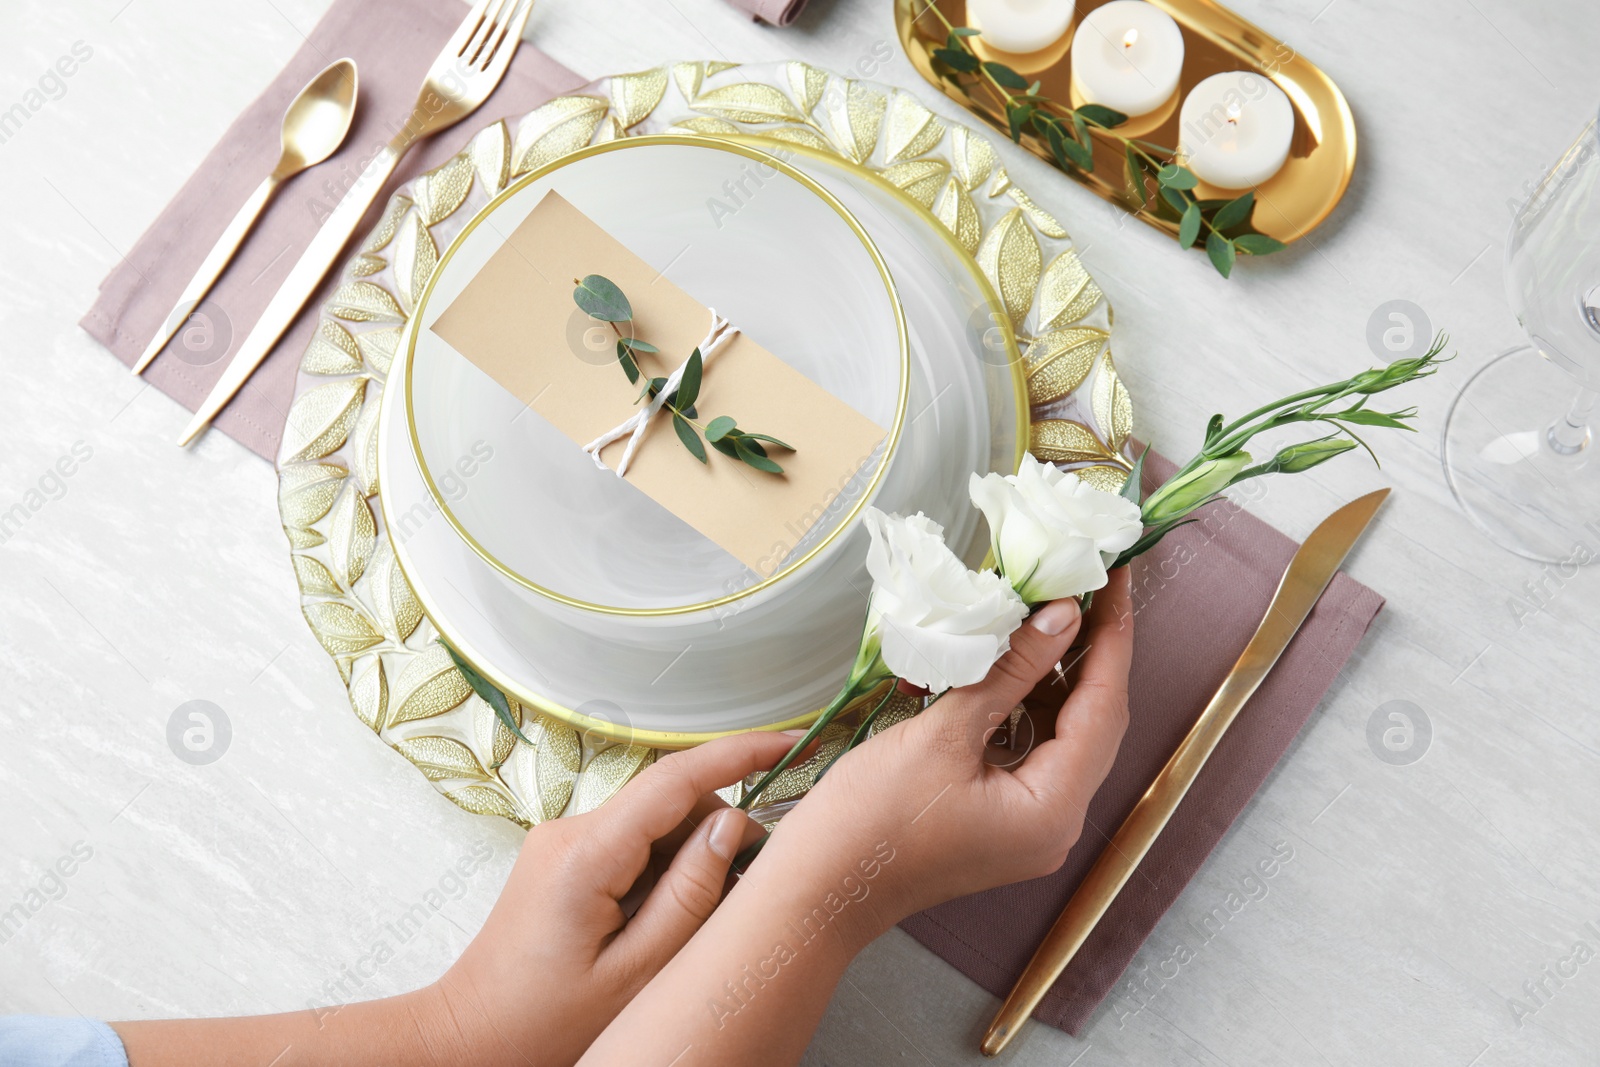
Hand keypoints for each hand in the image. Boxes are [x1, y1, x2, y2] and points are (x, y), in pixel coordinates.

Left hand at [424, 730, 789, 1065]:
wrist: (473, 1039)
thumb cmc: (544, 1023)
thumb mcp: (638, 971)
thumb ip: (691, 895)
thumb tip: (733, 827)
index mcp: (586, 855)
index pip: (676, 779)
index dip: (740, 753)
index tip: (791, 741)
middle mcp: (570, 832)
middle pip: (671, 802)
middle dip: (721, 832)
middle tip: (753, 884)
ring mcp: (564, 842)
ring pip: (656, 823)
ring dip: (692, 858)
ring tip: (699, 922)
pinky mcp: (565, 859)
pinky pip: (633, 844)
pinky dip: (666, 870)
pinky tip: (671, 919)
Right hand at [766, 567, 1133, 932]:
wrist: (817, 890)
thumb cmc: (870, 821)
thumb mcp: (943, 734)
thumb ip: (1010, 671)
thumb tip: (1062, 615)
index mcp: (1053, 809)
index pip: (1104, 706)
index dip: (1112, 636)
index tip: (1117, 575)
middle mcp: (1056, 824)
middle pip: (1092, 721)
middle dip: (1089, 652)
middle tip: (1085, 583)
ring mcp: (1029, 826)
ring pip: (1060, 734)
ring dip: (1052, 676)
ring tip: (1043, 612)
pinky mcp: (1001, 820)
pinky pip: (1029, 751)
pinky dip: (1022, 706)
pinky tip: (1006, 663)